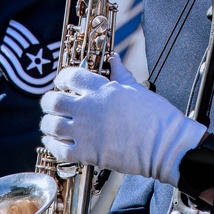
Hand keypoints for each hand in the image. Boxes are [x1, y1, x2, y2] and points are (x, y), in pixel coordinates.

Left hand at [40, 53, 207, 186]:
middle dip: (49, 102)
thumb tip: (114, 59)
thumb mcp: (136, 88)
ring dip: (48, 124)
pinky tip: (56, 142)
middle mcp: (89, 107)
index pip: (70, 75)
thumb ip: (120, 73)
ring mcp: (85, 131)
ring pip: (51, 125)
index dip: (62, 78)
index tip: (63, 83)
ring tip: (53, 125)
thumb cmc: (156, 115)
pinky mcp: (87, 153)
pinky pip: (58, 149)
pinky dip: (53, 145)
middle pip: (53, 100)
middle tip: (53, 105)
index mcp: (102, 88)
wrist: (164, 144)